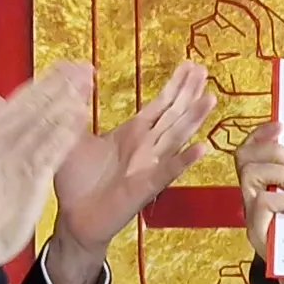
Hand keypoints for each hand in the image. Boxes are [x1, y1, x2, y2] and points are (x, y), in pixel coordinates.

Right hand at [0, 62, 94, 282]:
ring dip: (66, 101)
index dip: (44, 82)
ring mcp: (14, 160)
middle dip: (60, 85)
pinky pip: (51, 151)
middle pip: (33, 107)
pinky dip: (66, 132)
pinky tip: (81, 116)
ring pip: (44, 123)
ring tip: (86, 84)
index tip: (65, 67)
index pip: (20, 102)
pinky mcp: (29, 180)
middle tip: (83, 67)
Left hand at [44, 60, 217, 283]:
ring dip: (194, 118)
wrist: (73, 217)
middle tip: (203, 70)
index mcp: (131, 134)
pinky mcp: (146, 186)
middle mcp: (145, 147)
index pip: (159, 105)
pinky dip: (184, 160)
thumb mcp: (73, 135)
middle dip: (188, 92)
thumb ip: (79, 106)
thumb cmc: (76, 181)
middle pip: (173, 115)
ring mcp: (149, 166)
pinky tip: (201, 148)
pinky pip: (168, 171)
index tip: (190, 66)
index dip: (175, 86)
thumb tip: (81, 75)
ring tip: (210, 99)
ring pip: (176, 137)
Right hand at [236, 122, 283, 283]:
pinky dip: (280, 200)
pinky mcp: (257, 235)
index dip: (262, 133)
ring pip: (248, 175)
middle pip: (244, 157)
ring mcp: (253, 216)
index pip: (251, 149)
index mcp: (266, 184)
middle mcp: (253, 197)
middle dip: (270, 149)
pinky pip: (259, 204)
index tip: (282, 124)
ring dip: (276, 172)